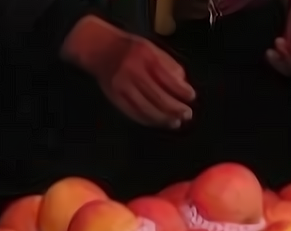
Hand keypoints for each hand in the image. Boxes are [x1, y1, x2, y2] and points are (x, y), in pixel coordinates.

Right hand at [64, 17, 194, 127]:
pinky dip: (149, 120)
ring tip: (176, 122)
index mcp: (144, 56)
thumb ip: (168, 64)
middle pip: (158, 97)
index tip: (192, 97)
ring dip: (164, 119)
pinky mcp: (115, 97)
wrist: (99, 49)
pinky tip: (159, 122)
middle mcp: (132, 71)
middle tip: (187, 114)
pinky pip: (134, 113)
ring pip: (146, 109)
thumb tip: (183, 84)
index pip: (167, 77)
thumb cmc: (129, 49)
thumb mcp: (151, 48)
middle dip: (175, 109)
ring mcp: (122, 86)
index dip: (181, 90)